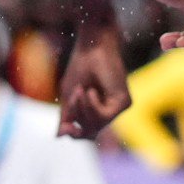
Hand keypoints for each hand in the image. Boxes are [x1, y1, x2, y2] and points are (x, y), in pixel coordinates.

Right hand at [53, 24, 129, 138]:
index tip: (65, 127)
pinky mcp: (125, 103)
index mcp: (96, 110)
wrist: (93, 46)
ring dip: (83, 109)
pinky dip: (93, 105)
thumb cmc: (81, 66)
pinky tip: (91, 91)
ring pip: (96, 126)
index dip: (74, 133)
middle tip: (72, 97)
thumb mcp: (68, 95)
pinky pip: (105, 117)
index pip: (85, 133)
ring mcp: (118, 108)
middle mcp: (109, 111)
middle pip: (89, 132)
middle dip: (77, 117)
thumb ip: (66, 116)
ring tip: (80, 90)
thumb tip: (59, 137)